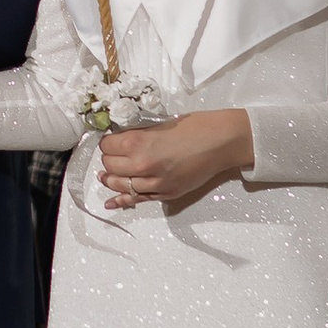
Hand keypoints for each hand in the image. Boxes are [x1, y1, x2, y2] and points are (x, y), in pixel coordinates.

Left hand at [98, 109, 252, 211]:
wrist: (221, 141)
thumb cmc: (195, 127)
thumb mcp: (160, 125)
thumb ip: (139, 136)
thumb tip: (122, 142)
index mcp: (138, 143)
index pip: (107, 147)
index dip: (107, 143)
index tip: (110, 142)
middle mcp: (142, 165)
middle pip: (110, 167)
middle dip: (109, 161)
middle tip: (113, 155)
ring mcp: (155, 183)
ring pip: (121, 185)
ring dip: (112, 180)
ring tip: (106, 176)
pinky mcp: (166, 194)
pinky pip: (138, 200)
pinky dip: (123, 201)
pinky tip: (111, 203)